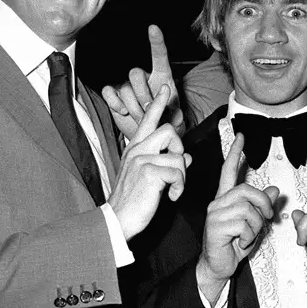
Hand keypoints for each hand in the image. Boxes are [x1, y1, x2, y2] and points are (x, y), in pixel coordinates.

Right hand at [102, 25, 185, 138]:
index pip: (159, 56)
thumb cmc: (165, 122)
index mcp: (162, 77)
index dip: (156, 42)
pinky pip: (109, 92)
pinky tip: (124, 112)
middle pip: (135, 73)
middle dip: (142, 95)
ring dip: (134, 107)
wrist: (150, 135)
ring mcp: (128, 86)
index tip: (153, 28)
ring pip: (125, 88)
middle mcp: (144, 78)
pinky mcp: (116, 95)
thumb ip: (174, 115)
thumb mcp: (176, 119)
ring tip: (142, 118)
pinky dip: (115, 102)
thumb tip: (168, 112)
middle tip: (150, 111)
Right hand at [108, 86, 191, 239]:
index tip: (166, 88)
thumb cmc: (135, 200)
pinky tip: (170, 197)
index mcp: (136, 148)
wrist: (119, 220)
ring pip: (178, 156)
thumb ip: (167, 163)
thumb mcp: (150, 178)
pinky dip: (179, 188)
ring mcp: (141, 159)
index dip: (158, 103)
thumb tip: (188, 158)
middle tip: (176, 171)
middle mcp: (137, 149)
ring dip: (181, 176)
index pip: (148, 119)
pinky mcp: (148, 171)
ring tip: (171, 189)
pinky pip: (178, 172)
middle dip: (180, 150)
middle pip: (170, 131)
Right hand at [197, 133, 278, 301]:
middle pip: (248, 191)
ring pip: (248, 209)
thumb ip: (263, 207)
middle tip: (267, 219)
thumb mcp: (254, 224)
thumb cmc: (234, 245)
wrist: (218, 266)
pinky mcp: (216, 226)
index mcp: (226, 199)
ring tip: (247, 236)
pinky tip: (240, 242)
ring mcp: (215, 214)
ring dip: (256, 225)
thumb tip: (275, 190)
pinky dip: (250, 236)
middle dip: (263, 205)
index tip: (241, 136)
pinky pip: (244, 224)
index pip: (229, 171)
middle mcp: (218, 203)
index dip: (235, 153)